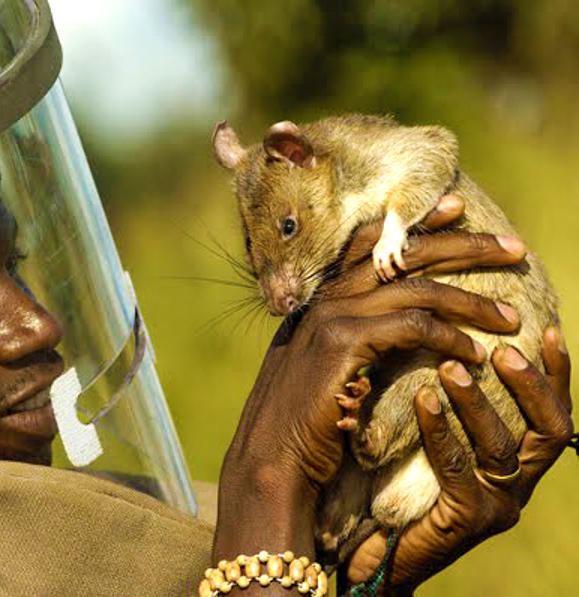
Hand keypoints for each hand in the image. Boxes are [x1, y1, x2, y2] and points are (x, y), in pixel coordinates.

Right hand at [213, 195, 525, 563]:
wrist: (272, 454)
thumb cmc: (303, 419)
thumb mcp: (326, 365)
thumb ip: (351, 335)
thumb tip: (394, 324)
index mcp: (321, 297)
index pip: (370, 242)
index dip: (415, 222)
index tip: (456, 208)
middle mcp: (326, 297)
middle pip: (403, 253)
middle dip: (464, 245)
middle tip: (513, 246)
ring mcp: (332, 316)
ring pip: (417, 289)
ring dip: (471, 301)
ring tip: (509, 317)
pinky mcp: (345, 343)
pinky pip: (413, 327)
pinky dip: (451, 338)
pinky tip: (473, 354)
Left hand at [345, 327, 572, 590]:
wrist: (375, 551)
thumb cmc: (399, 484)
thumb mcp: (432, 437)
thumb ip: (449, 402)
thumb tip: (441, 338)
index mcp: (517, 461)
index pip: (553, 413)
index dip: (556, 373)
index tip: (547, 328)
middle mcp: (517, 484)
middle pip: (550, 429)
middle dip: (530, 385)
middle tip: (501, 348)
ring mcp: (495, 505)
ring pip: (503, 447)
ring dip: (479, 402)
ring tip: (451, 366)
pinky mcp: (465, 520)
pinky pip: (458, 468)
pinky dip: (441, 430)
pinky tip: (423, 399)